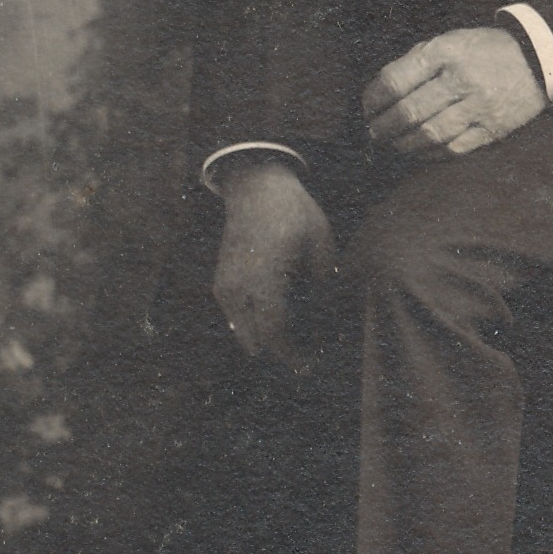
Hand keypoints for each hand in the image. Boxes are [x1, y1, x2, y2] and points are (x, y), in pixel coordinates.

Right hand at [211, 158, 337, 369]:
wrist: (256, 187)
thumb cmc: (293, 212)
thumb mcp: (322, 244)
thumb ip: (325, 285)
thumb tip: (332, 318)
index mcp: (265, 277)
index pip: (274, 333)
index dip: (292, 355)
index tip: (310, 366)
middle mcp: (238, 286)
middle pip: (257, 339)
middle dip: (281, 351)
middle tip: (308, 356)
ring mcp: (225, 285)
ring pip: (244, 331)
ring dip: (266, 339)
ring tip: (295, 340)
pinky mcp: (220, 282)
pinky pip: (236, 317)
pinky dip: (253, 325)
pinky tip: (276, 321)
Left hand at [363, 26, 547, 161]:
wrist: (538, 60)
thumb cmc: (485, 51)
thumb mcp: (452, 41)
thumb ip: (418, 61)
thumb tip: (383, 91)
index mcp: (446, 51)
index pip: (396, 80)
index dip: (374, 99)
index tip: (368, 107)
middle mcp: (462, 78)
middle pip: (409, 111)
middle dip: (384, 126)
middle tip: (374, 132)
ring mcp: (479, 106)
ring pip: (429, 134)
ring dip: (404, 143)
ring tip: (394, 144)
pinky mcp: (493, 129)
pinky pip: (454, 148)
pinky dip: (431, 154)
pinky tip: (421, 151)